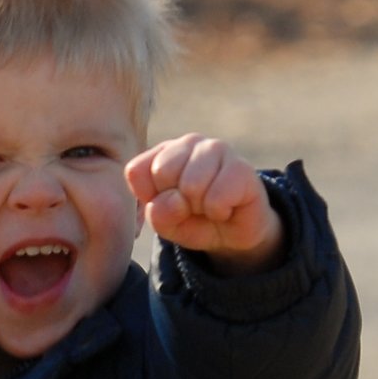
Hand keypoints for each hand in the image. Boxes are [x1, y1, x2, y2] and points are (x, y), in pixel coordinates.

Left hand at [125, 135, 284, 270]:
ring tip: (209, 205)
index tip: (168, 203)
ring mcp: (217, 149)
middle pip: (163, 172)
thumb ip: (157, 212)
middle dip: (176, 202)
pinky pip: (217, 197)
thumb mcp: (164, 223)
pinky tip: (227, 207)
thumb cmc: (194, 221)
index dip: (150, 198)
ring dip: (199, 207)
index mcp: (163, 151)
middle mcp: (189, 142)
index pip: (136, 170)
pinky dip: (219, 212)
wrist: (233, 236)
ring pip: (191, 184)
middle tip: (192, 206)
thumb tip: (177, 199)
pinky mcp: (241, 167)